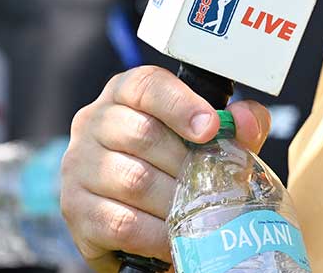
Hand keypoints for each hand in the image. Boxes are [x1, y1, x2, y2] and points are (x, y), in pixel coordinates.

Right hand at [59, 66, 271, 272]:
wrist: (137, 221)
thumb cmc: (174, 167)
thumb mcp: (208, 140)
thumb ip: (235, 125)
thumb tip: (247, 122)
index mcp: (124, 93)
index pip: (146, 85)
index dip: (181, 104)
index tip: (211, 128)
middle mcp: (93, 122)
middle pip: (142, 134)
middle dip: (186, 163)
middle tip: (211, 182)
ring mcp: (77, 166)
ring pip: (133, 179)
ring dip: (175, 201)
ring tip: (197, 212)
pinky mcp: (75, 209)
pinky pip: (121, 222)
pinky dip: (156, 233)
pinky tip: (174, 237)